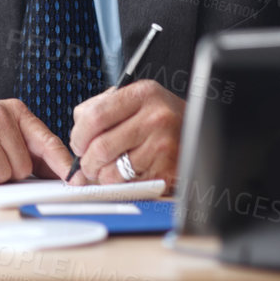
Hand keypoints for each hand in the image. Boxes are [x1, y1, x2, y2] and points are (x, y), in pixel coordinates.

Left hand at [67, 79, 184, 187]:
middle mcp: (156, 118)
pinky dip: (122, 186)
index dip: (79, 135)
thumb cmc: (162, 117)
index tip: (78, 143)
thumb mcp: (137, 100)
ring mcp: (164, 147)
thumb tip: (77, 135)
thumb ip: (102, 108)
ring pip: (113, 171)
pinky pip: (130, 186)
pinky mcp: (168, 172)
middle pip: (101, 147)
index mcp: (143, 94)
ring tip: (107, 170)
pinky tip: (128, 176)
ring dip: (103, 176)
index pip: (95, 116)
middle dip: (87, 161)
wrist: (202, 131)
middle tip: (88, 164)